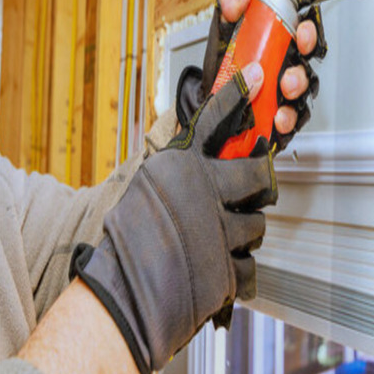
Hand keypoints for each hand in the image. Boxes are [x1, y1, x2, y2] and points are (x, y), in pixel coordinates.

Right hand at [70, 63, 272, 373]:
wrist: (113, 298)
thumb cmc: (122, 244)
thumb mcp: (146, 190)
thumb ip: (180, 175)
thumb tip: (204, 162)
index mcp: (180, 168)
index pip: (214, 121)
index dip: (238, 94)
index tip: (257, 75)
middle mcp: (204, 192)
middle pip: (259, 176)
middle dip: (260, 186)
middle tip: (252, 193)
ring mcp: (219, 232)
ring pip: (258, 225)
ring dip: (246, 233)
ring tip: (221, 240)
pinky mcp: (226, 271)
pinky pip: (251, 267)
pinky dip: (239, 272)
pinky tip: (220, 270)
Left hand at [176, 0, 327, 148]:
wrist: (208, 112)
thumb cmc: (223, 71)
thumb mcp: (220, 36)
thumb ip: (227, 10)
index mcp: (276, 34)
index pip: (298, 7)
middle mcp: (287, 58)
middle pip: (310, 43)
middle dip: (309, 38)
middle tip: (300, 39)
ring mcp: (289, 87)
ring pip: (306, 80)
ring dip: (299, 80)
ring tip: (285, 85)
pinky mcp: (285, 114)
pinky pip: (295, 115)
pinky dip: (289, 116)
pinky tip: (279, 116)